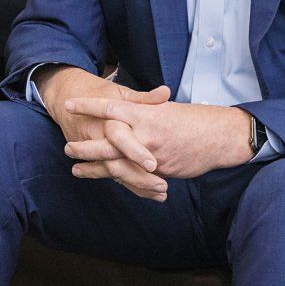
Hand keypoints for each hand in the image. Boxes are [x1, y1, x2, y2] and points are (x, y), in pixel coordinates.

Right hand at [36, 66, 172, 199]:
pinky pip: (110, 176)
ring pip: (112, 173)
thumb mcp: (121, 93)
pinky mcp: (91, 159)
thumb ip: (144, 98)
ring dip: (137, 185)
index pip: (119, 137)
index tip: (153, 165)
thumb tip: (166, 93)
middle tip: (162, 186)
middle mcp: (98, 136)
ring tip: (161, 193)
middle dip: (137, 176)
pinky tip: (150, 194)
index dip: (135, 151)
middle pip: (115, 161)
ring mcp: (92, 149)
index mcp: (107, 118)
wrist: (64, 98)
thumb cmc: (99, 93)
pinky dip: (130, 186)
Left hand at [83, 96, 253, 182]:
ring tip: (76, 170)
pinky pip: (135, 179)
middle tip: (67, 148)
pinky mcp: (160, 172)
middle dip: (86, 147)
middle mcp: (145, 134)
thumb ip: (142, 108)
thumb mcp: (163, 109)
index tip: (69, 104)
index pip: (110, 108)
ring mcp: (152, 155)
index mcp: (144, 114)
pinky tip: (104, 180)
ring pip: (118, 165)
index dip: (89, 106)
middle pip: (108, 142)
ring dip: (95, 169)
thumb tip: (121, 106)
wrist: (218, 137)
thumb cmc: (189, 120)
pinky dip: (118, 181)